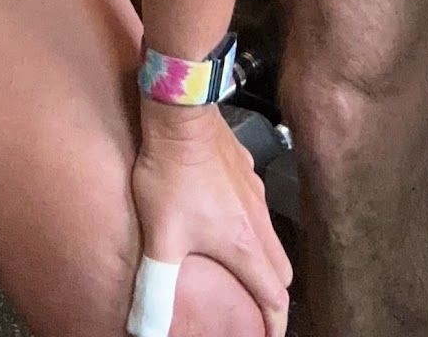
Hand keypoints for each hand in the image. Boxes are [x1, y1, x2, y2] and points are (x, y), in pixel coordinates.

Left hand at [129, 103, 290, 336]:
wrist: (181, 113)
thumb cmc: (173, 172)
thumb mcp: (160, 238)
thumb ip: (156, 288)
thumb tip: (147, 329)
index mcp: (243, 244)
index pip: (273, 296)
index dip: (274, 324)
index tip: (269, 336)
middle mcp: (257, 219)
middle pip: (280, 270)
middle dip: (272, 295)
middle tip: (257, 310)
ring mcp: (254, 191)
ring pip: (271, 236)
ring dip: (263, 259)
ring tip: (241, 269)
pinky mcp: (244, 170)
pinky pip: (256, 206)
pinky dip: (250, 225)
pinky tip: (223, 219)